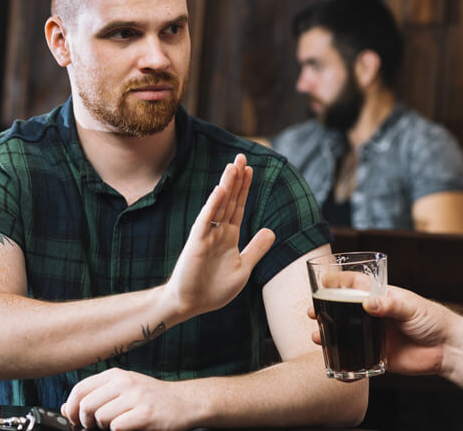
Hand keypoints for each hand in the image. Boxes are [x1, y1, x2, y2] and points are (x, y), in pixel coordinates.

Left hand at [61, 368, 197, 430]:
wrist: (183, 402)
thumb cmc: (151, 397)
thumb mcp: (122, 390)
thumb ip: (95, 396)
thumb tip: (66, 408)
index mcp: (116, 375)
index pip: (80, 389)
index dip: (72, 408)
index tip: (75, 419)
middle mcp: (125, 382)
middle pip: (86, 405)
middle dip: (86, 421)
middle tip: (94, 426)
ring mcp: (136, 397)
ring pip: (100, 417)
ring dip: (104, 427)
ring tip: (116, 425)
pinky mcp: (145, 414)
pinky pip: (117, 427)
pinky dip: (119, 430)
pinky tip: (128, 427)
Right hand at [164, 154, 274, 316]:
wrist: (190, 304)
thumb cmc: (214, 289)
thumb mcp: (243, 268)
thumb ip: (256, 249)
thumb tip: (271, 230)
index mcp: (229, 236)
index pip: (238, 206)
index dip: (245, 188)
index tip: (251, 169)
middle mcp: (218, 231)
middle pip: (229, 199)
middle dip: (236, 179)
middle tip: (242, 157)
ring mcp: (206, 235)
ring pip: (218, 205)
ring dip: (226, 185)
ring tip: (233, 165)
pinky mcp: (197, 242)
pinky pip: (206, 220)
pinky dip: (213, 205)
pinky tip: (220, 190)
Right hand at [308, 283, 456, 376]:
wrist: (449, 349)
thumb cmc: (433, 320)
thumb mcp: (412, 308)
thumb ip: (389, 305)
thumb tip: (367, 303)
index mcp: (382, 297)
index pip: (356, 284)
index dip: (338, 281)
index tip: (322, 282)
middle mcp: (374, 315)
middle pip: (344, 309)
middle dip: (325, 310)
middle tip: (312, 313)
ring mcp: (374, 335)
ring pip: (346, 333)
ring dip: (329, 334)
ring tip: (317, 337)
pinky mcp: (378, 355)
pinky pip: (357, 357)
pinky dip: (344, 359)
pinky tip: (331, 360)